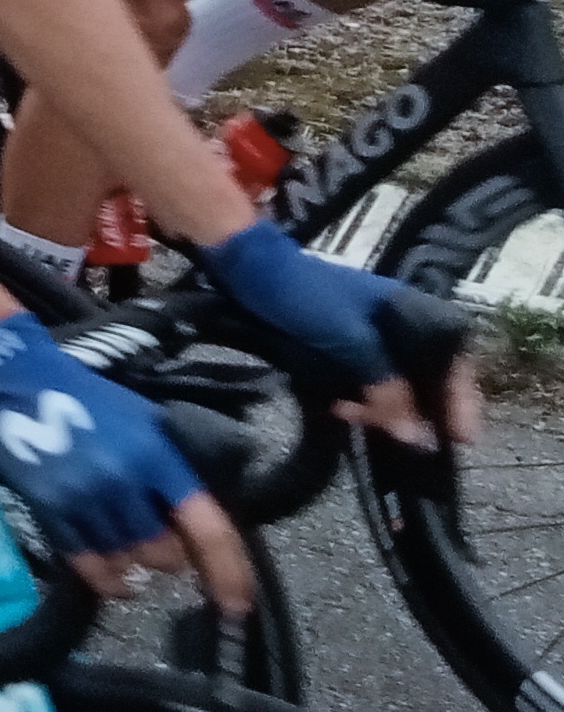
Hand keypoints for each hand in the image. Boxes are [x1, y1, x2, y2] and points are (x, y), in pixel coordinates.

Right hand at [0, 309, 250, 609]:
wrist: (16, 378)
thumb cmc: (88, 397)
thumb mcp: (145, 423)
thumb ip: (171, 472)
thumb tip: (194, 527)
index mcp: (158, 456)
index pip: (208, 529)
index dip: (228, 573)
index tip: (236, 607)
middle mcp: (124, 481)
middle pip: (164, 554)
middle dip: (167, 555)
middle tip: (156, 537)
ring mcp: (84, 498)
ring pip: (127, 562)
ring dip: (133, 563)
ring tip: (123, 541)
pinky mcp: (50, 509)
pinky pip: (88, 565)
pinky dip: (106, 578)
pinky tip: (113, 575)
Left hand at [195, 219, 478, 449]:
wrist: (248, 272)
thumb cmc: (304, 298)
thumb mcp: (351, 343)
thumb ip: (386, 387)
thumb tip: (419, 437)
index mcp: (410, 313)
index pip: (454, 358)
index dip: (461, 398)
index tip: (461, 438)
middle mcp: (396, 329)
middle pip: (426, 380)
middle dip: (416, 411)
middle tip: (402, 439)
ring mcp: (368, 342)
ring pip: (392, 390)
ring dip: (380, 411)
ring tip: (352, 415)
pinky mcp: (340, 354)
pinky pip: (362, 388)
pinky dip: (356, 403)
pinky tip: (338, 408)